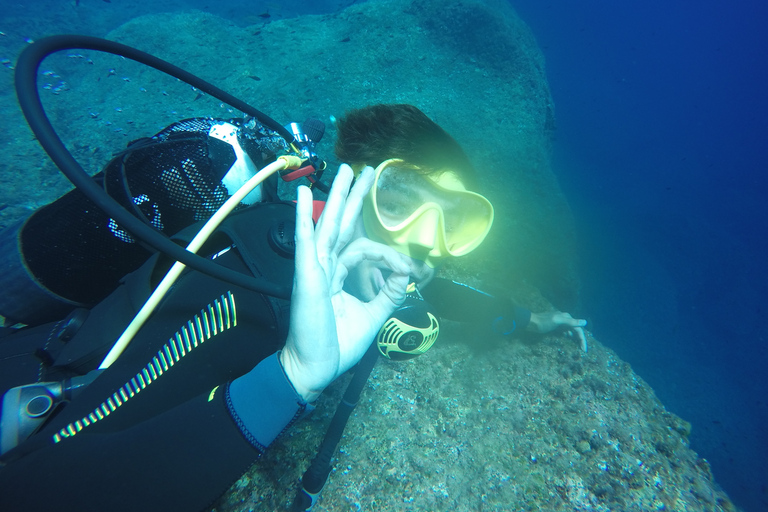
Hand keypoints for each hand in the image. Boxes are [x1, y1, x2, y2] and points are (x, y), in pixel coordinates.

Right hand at [280, 165, 410, 401]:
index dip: (387, 252)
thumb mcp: (374, 314)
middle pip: (342, 225)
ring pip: (329, 226)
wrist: (316, 367)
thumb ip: (390, 291)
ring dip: (339, 197)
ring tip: (347, 170)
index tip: (409, 266)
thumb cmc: (338, 344)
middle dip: (355, 197)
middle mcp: (326, 267)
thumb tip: (408, 269)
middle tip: (366, 170)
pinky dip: (304, 217)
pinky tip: (306, 194)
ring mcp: (314, 269)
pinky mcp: (306, 276)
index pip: (363, 248)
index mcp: (338, 275)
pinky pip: (306, 242)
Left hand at [528, 311, 587, 352]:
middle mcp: (565, 319)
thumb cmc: (543, 322)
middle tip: (582, 350)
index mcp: (567, 317)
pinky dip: (568, 336)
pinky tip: (567, 339)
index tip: (584, 350)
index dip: (582, 339)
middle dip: (580, 339)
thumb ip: (570, 321)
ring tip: (578, 346)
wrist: (531, 322)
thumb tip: (585, 322)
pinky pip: (565, 331)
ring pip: (571, 331)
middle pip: (576, 330)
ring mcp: (560, 323)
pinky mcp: (555, 326)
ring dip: (575, 338)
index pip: (578, 329)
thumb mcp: (557, 321)